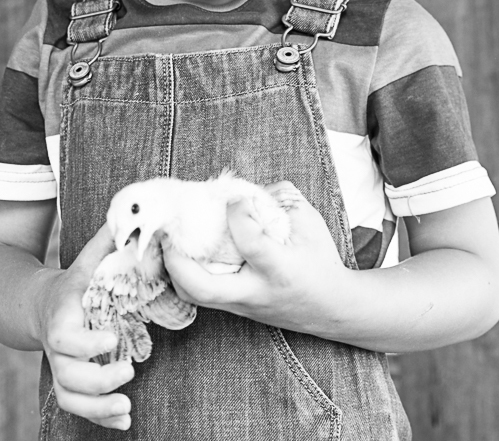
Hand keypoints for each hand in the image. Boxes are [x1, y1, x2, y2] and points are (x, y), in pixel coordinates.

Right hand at [36, 223, 135, 430]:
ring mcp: (61, 367)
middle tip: (129, 371)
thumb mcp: (86, 260)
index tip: (111, 340)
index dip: (85, 344)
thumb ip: (108, 240)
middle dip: (97, 381)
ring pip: (70, 398)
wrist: (36, 305)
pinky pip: (78, 408)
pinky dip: (101, 419)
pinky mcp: (70, 382)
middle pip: (67, 375)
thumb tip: (136, 213)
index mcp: (62, 316)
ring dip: (97, 408)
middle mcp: (57, 347)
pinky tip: (126, 421)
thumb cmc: (71, 282)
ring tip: (127, 407)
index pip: (65, 338)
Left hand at [162, 182, 350, 333]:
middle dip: (176, 260)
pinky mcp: (233, 309)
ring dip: (174, 268)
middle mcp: (255, 292)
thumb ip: (280, 199)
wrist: (330, 308)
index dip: (238, 213)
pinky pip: (199, 294)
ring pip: (193, 296)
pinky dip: (185, 273)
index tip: (235, 198)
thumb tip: (245, 188)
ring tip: (169, 239)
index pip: (250, 242)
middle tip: (168, 230)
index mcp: (279, 269)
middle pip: (203, 288)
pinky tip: (182, 253)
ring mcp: (241, 305)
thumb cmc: (320, 262)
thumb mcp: (310, 223)